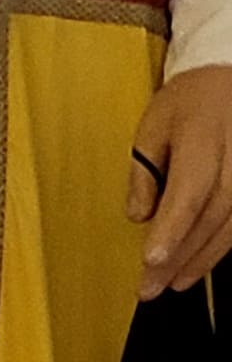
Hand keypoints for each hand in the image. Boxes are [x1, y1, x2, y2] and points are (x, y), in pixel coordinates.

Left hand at [131, 64, 231, 298]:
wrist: (231, 75)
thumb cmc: (191, 99)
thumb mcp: (153, 124)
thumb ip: (144, 171)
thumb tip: (138, 215)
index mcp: (205, 141)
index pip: (189, 194)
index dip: (171, 230)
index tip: (151, 259)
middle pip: (210, 218)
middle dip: (180, 257)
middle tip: (151, 286)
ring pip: (231, 226)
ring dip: (201, 260)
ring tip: (173, 283)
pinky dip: (220, 246)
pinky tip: (201, 263)